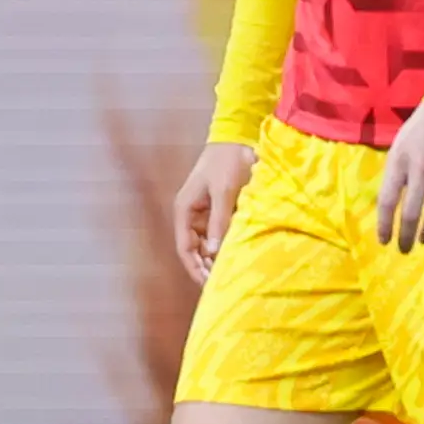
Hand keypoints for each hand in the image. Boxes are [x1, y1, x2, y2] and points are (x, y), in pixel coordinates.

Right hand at [173, 142, 256, 285]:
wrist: (238, 138)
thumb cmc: (228, 162)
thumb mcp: (224, 191)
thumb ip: (219, 219)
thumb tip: (215, 250)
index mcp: (184, 211)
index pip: (184, 248)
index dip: (194, 267)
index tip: (207, 283)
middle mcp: (191, 215)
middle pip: (195, 249)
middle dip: (206, 267)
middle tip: (222, 285)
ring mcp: (206, 212)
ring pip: (209, 243)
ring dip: (217, 258)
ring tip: (230, 275)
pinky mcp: (220, 209)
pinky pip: (221, 233)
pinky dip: (227, 244)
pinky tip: (238, 256)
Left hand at [375, 100, 423, 250]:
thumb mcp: (401, 144)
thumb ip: (396, 172)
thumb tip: (393, 203)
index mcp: (400, 161)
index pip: (388, 201)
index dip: (385, 225)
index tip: (384, 240)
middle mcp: (421, 170)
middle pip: (411, 213)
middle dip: (406, 236)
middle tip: (404, 249)